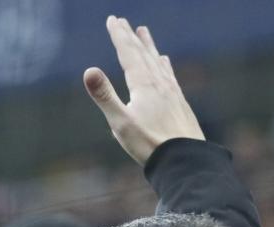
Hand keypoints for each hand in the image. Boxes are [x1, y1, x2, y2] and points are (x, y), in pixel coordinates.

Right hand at [85, 16, 202, 166]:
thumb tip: (88, 70)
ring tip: (143, 32)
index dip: (119, 36)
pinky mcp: (178, 101)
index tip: (112, 20)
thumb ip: (104, 96)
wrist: (184, 159)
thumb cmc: (149, 144)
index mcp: (143, 85)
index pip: (129, 54)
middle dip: (130, 37)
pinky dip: (163, 63)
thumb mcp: (120, 122)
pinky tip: (164, 61)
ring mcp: (171, 91)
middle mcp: (159, 83)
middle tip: (122, 21)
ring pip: (157, 61)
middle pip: (142, 54)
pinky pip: (169, 74)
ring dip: (148, 45)